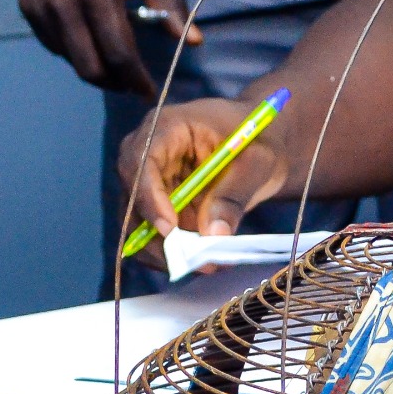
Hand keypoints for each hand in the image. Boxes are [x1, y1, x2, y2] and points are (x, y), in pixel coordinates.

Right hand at [16, 0, 197, 96]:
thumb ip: (170, 5)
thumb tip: (193, 42)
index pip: (119, 54)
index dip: (136, 80)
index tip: (151, 92)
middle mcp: (64, 6)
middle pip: (90, 69)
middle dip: (114, 84)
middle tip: (131, 84)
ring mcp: (41, 9)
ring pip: (71, 61)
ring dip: (95, 69)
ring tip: (114, 61)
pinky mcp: (27, 8)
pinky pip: (54, 46)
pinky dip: (74, 52)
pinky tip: (89, 39)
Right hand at [117, 98, 292, 267]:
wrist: (260, 144)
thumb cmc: (257, 139)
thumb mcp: (256, 162)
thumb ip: (234, 195)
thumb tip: (214, 235)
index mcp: (168, 127)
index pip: (141, 160)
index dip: (149, 196)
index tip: (170, 228)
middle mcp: (147, 153)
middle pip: (133, 197)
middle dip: (157, 235)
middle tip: (193, 261)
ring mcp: (148, 181)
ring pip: (138, 223)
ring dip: (165, 251)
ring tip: (205, 266)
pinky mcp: (156, 206)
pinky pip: (151, 235)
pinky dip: (172, 253)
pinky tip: (200, 263)